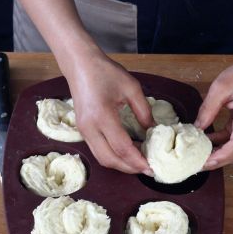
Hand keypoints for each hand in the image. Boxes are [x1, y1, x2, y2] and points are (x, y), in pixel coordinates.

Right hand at [64, 52, 154, 173]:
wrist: (79, 64)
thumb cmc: (105, 72)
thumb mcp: (131, 88)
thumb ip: (144, 111)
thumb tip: (153, 130)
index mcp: (102, 116)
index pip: (122, 147)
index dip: (138, 160)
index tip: (152, 167)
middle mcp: (90, 127)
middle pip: (110, 159)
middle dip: (129, 168)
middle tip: (147, 169)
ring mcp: (83, 131)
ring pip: (102, 158)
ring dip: (121, 164)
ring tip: (139, 162)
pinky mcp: (82, 130)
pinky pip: (98, 150)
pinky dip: (113, 156)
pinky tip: (127, 152)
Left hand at [195, 56, 232, 169]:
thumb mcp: (220, 87)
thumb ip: (208, 109)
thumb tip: (197, 129)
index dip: (220, 157)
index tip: (204, 162)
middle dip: (217, 160)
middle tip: (197, 164)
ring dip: (219, 154)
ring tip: (199, 156)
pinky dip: (222, 144)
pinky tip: (207, 143)